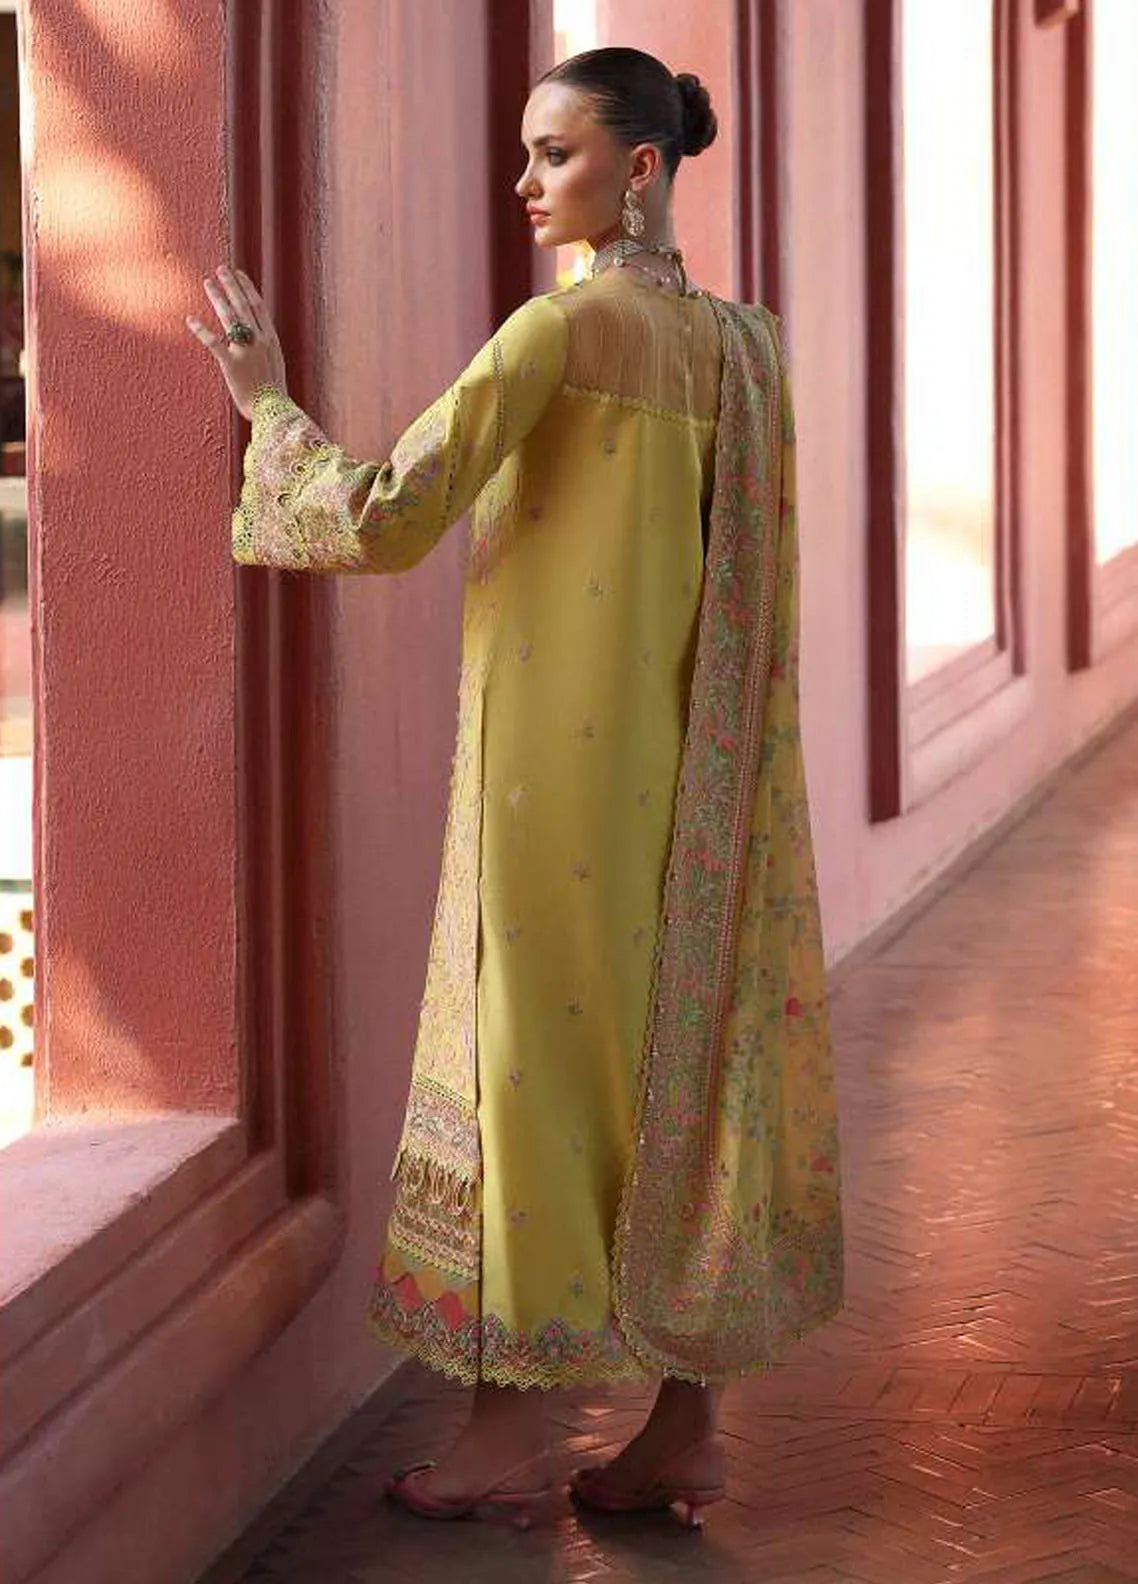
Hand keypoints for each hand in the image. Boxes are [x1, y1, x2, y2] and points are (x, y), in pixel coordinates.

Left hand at [185, 264, 289, 420]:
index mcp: (271, 340)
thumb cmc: (272, 395)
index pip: (258, 307)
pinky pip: (214, 343)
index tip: (238, 274)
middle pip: (243, 306)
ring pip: (230, 318)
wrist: (273, 412)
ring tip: (207, 282)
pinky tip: (190, 319)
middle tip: (220, 269)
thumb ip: (264, 348)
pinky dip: (201, 330)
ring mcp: (246, 352)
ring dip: (218, 298)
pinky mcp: (231, 364)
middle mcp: (260, 341)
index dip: (247, 288)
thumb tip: (255, 337)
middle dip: (231, 286)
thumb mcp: (274, 366)